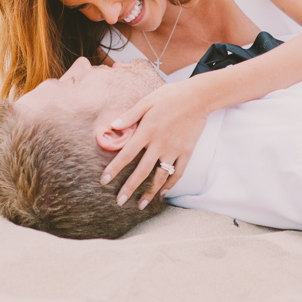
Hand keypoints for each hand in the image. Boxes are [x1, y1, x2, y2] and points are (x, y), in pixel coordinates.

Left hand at [100, 81, 208, 208]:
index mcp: (147, 131)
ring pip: (160, 177)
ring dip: (150, 192)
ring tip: (140, 205)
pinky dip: (170, 185)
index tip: (104, 181)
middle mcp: (159, 144)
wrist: (198, 97)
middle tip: (119, 202)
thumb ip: (129, 116)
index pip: (126, 155)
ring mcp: (174, 150)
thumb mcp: (146, 101)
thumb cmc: (169, 96)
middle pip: (142, 171)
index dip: (114, 169)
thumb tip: (112, 127)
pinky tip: (162, 193)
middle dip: (129, 188)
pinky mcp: (187, 152)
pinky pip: (177, 173)